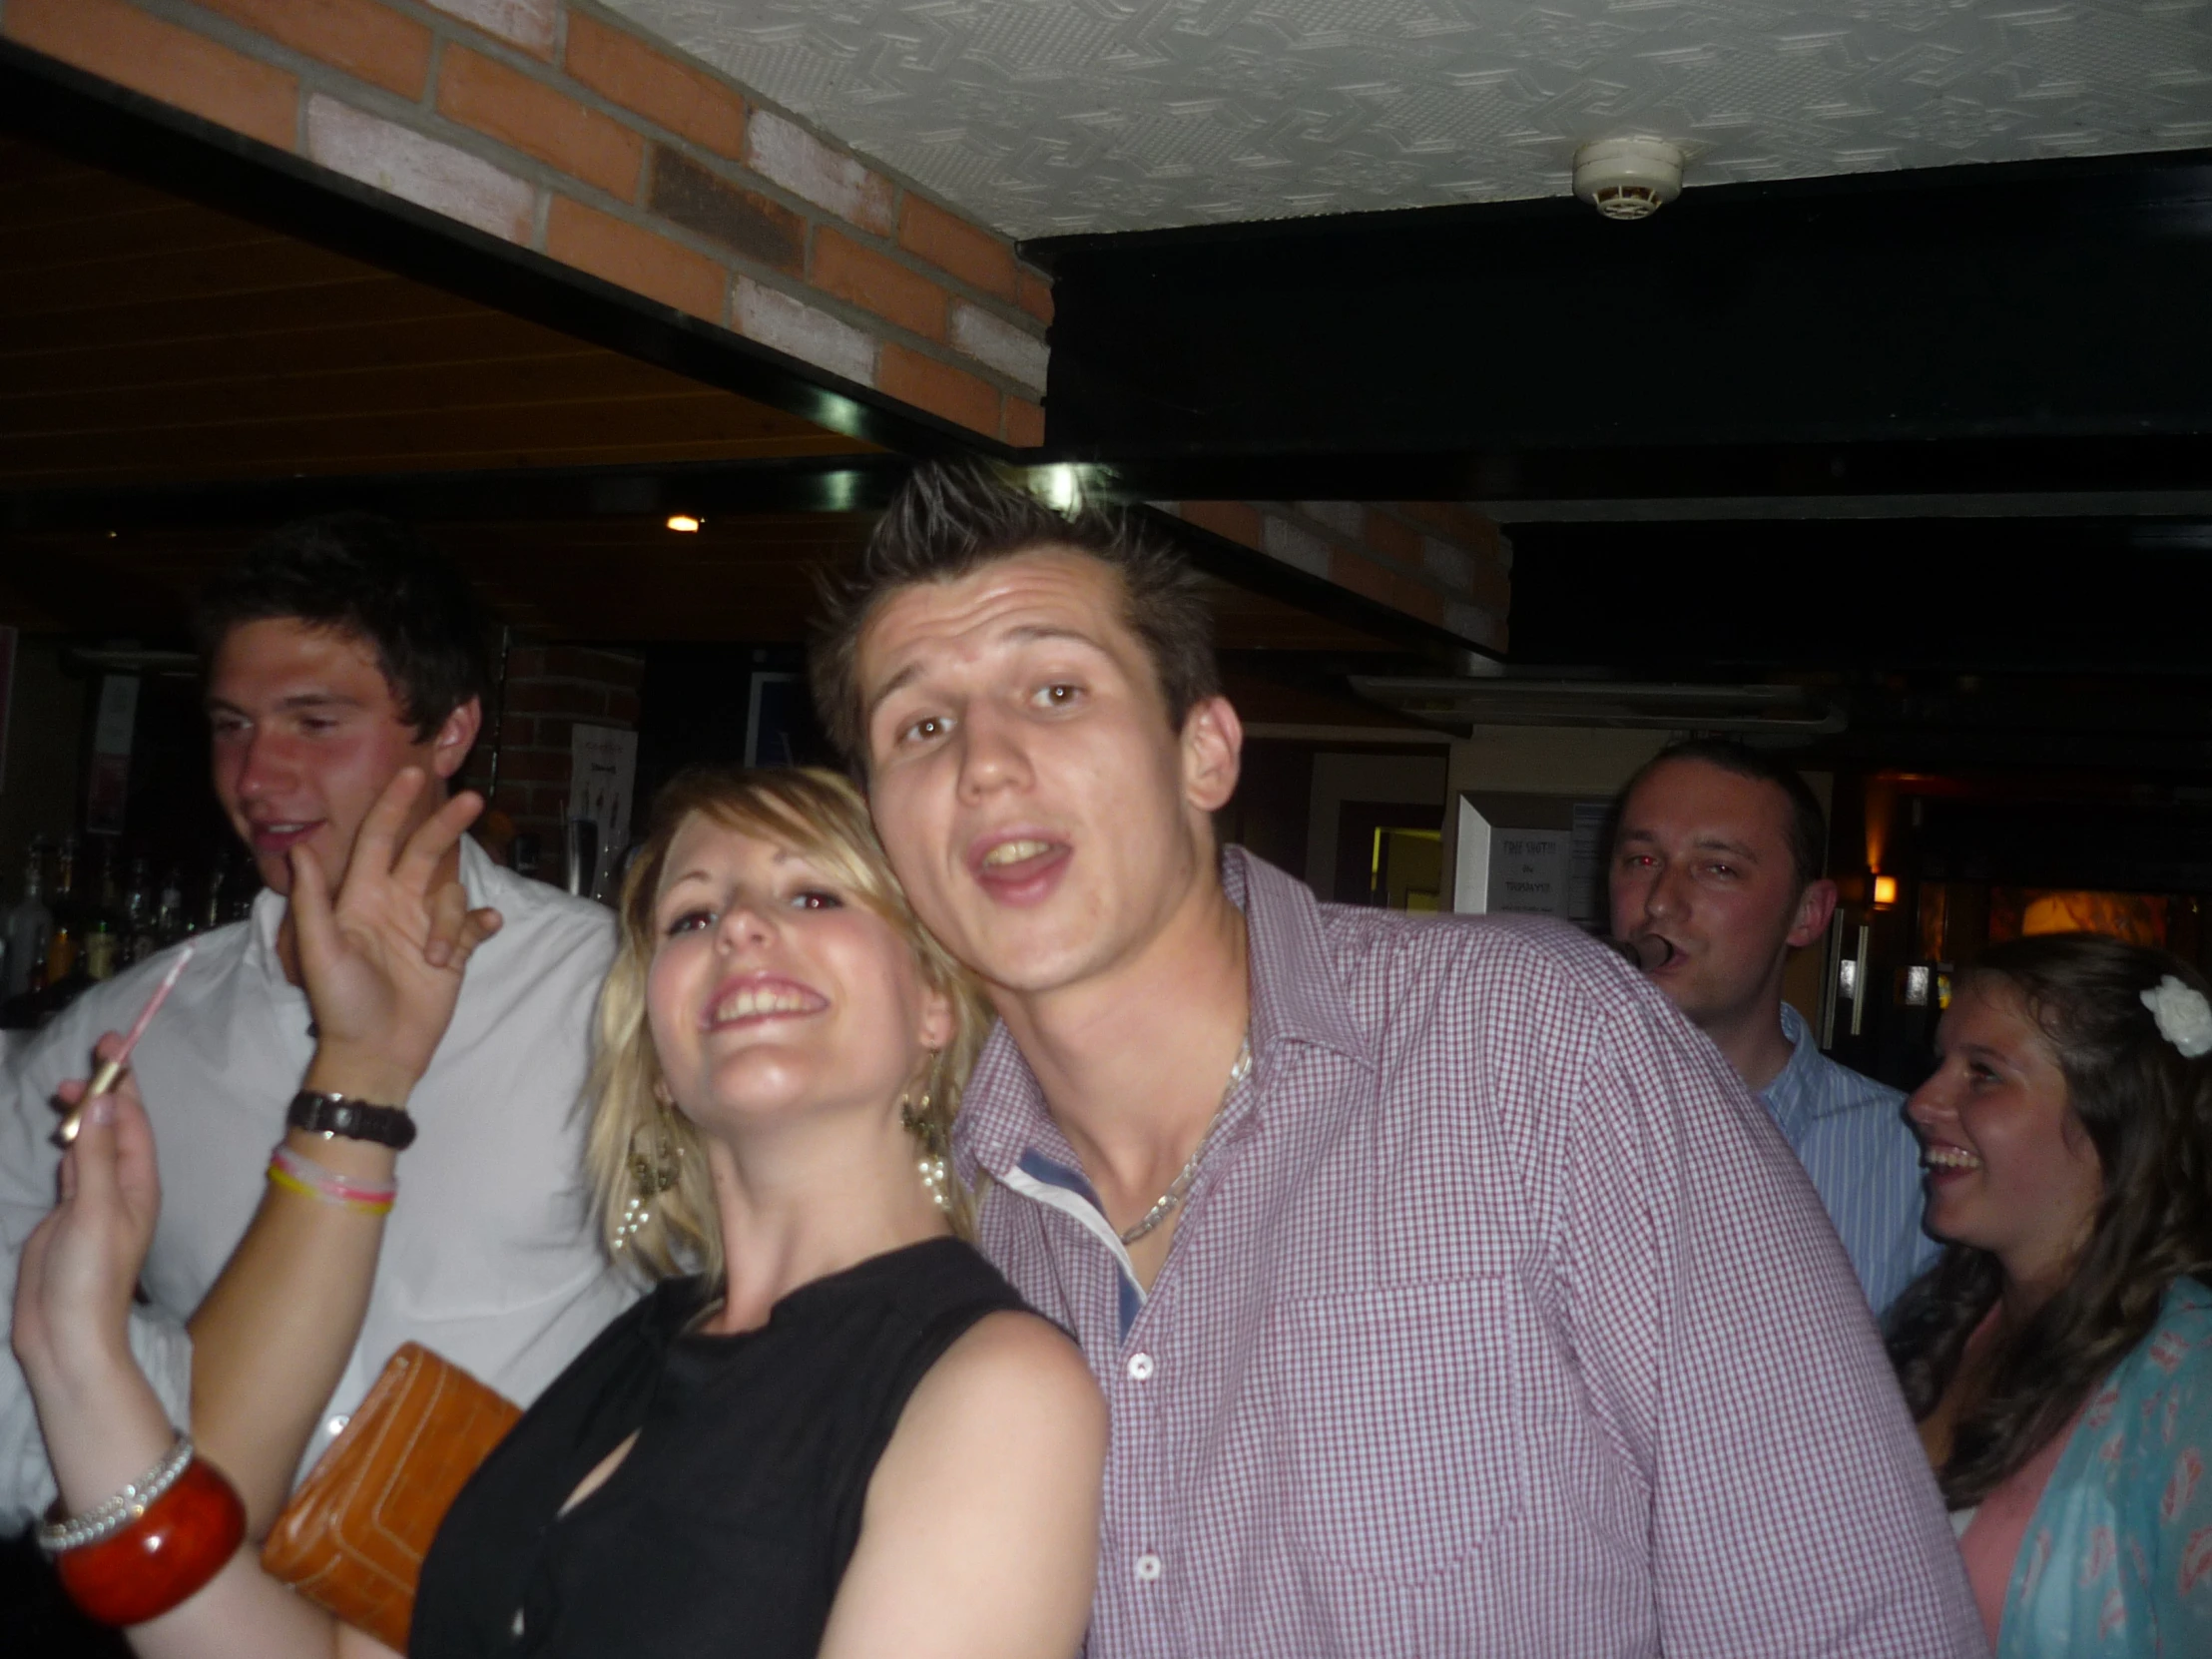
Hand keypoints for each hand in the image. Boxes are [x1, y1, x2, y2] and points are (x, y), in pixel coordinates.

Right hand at [13, 1036, 159, 1396]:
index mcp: (139, 1183)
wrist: (65, 1336)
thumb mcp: (95, 1210)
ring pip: (93, 1144)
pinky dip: (69, 1142)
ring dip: (84, 1114)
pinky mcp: (66, 1216)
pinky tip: (62, 1128)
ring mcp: (93, 1201)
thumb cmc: (90, 1278)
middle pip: (116, 1127)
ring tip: (64, 1086)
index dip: (123, 1081)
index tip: (112, 1045)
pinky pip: (73, 1167)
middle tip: (90, 1053)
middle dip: (105, 1090)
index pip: (134, 1120)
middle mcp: (121, 1187)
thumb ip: (97, 1157)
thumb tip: (106, 1100)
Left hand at [291, 768, 503, 1103]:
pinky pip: (474, 926)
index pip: (380, 840)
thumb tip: (300, 847)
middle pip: (425, 852)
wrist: (376, 1054)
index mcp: (362, 898)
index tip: (412, 773)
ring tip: (436, 957)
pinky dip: (482, 924)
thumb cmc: (341, 1004)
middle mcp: (395, 904)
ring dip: (450, 919)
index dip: (394, 805)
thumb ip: (313, 900)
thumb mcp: (321, 951)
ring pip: (451, 893)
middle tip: (471, 799)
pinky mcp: (452, 953)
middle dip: (446, 825)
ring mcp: (425, 928)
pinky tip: (488, 927)